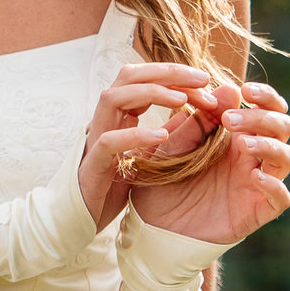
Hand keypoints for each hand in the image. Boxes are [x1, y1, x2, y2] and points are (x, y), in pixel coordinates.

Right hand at [78, 62, 236, 226]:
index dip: (175, 75)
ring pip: (113, 97)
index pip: (145, 78)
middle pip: (129, 76)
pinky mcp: (92, 164)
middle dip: (167, 72)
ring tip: (183, 100)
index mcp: (120, 114)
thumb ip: (173, 132)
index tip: (206, 81)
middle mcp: (106, 119)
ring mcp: (95, 138)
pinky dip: (135, 135)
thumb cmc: (117, 184)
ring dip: (151, 93)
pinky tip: (161, 136)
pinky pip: (109, 141)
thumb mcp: (153, 154)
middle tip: (202, 79)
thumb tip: (202, 111)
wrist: (84, 217)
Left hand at [126, 80, 289, 245]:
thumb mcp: (174, 144)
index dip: (266, 96)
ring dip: (270, 144)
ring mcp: (255, 185)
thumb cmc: (163, 183)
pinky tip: (254, 176)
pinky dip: (275, 185)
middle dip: (262, 117)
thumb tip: (229, 88)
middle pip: (283, 127)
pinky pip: (281, 198)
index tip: (244, 90)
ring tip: (242, 143)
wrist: (151, 227)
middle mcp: (251, 158)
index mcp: (236, 137)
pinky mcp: (255, 212)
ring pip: (287, 157)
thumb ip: (200, 119)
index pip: (269, 109)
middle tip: (230, 120)